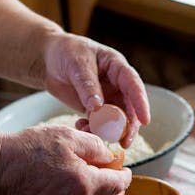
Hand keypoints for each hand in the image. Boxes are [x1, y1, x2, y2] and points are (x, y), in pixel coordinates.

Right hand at [0, 125, 131, 194]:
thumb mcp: (68, 137)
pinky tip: (75, 183)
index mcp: (85, 183)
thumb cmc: (30, 148)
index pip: (117, 185)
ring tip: (96, 179)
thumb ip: (95, 147)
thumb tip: (110, 157)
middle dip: (118, 193)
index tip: (126, 169)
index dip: (125, 176)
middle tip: (117, 179)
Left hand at [43, 33, 150, 148]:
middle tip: (125, 142)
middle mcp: (116, 85)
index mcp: (117, 67)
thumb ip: (87, 86)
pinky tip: (82, 128)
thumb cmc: (67, 52)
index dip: (141, 103)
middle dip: (128, 126)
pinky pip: (99, 123)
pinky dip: (92, 129)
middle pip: (129, 108)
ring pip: (115, 120)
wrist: (49, 60)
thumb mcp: (77, 64)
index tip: (145, 120)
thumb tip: (98, 107)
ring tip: (95, 137)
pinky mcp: (95, 109)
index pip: (133, 85)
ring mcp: (107, 98)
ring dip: (108, 131)